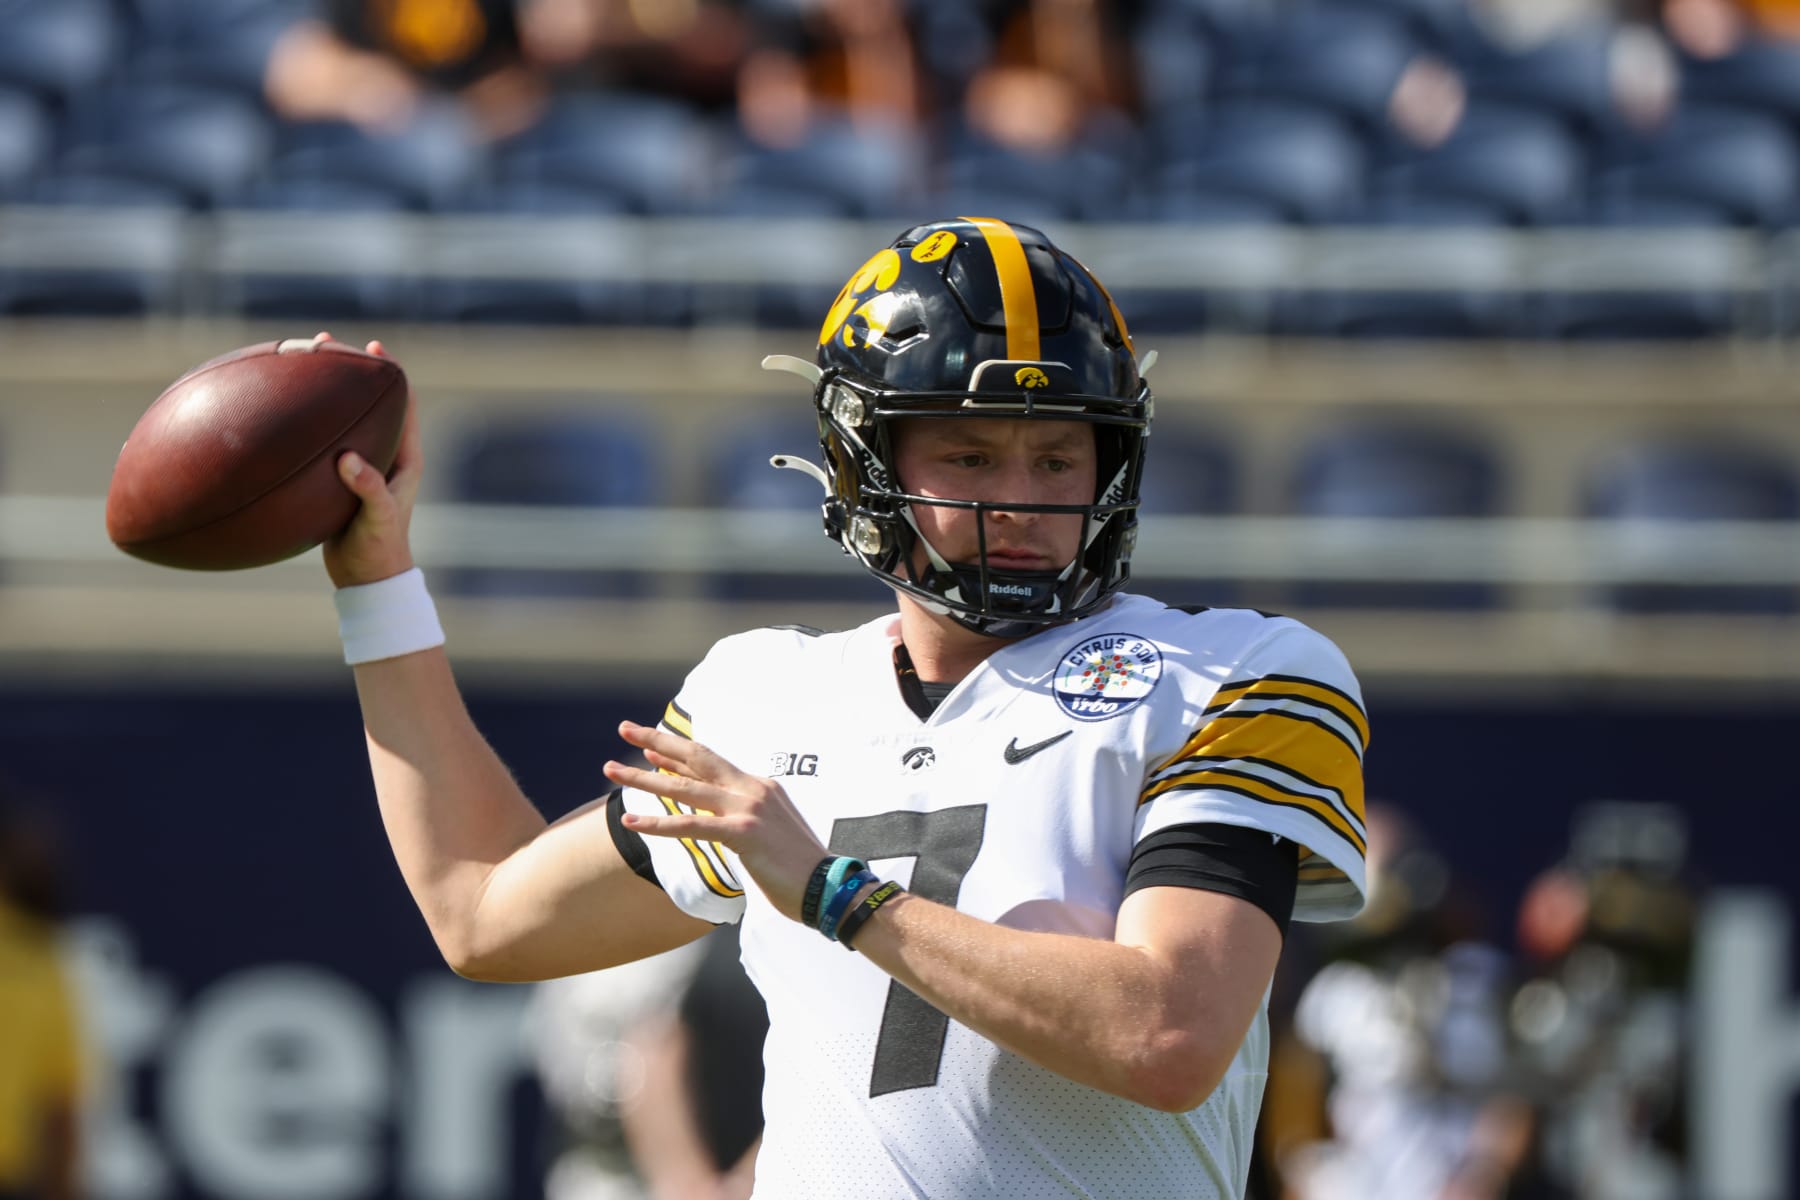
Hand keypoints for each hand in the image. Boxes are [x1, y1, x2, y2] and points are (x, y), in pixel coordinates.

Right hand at [320, 332, 422, 588]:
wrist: (367, 578)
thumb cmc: (380, 549)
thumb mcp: (377, 518)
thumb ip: (369, 488)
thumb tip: (348, 459)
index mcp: (405, 457)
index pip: (404, 403)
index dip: (391, 373)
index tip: (374, 347)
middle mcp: (385, 455)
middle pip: (371, 402)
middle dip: (351, 372)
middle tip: (326, 343)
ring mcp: (361, 465)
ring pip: (344, 419)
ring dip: (325, 394)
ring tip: (301, 365)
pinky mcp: (338, 479)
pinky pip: (322, 442)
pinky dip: (305, 425)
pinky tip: (277, 416)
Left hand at [603, 722, 825, 922]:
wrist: (828, 887)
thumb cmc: (799, 870)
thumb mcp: (770, 834)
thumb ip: (744, 821)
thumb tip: (723, 824)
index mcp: (760, 786)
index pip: (711, 762)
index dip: (678, 751)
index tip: (650, 743)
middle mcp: (752, 788)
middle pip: (696, 758)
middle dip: (657, 741)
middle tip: (624, 728)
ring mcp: (748, 808)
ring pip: (685, 787)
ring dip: (643, 778)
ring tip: (611, 769)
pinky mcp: (743, 832)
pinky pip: (691, 825)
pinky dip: (658, 822)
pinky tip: (631, 819)